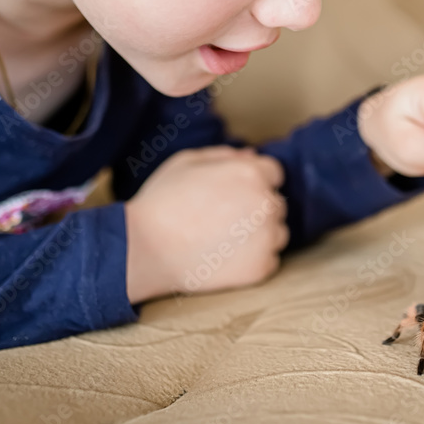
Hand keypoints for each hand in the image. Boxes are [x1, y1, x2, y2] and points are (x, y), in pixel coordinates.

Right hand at [124, 145, 288, 303]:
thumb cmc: (162, 201)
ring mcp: (266, 238)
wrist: (145, 248)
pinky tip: (226, 257)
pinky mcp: (260, 268)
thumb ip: (225, 155)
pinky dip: (254, 260)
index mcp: (251, 173)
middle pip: (276, 203)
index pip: (274, 173)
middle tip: (222, 218)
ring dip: (260, 235)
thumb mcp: (187, 162)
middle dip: (256, 208)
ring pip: (278, 233)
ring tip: (223, 239)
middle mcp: (266, 204)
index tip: (231, 195)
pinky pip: (270, 261)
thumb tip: (252, 156)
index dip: (253, 182)